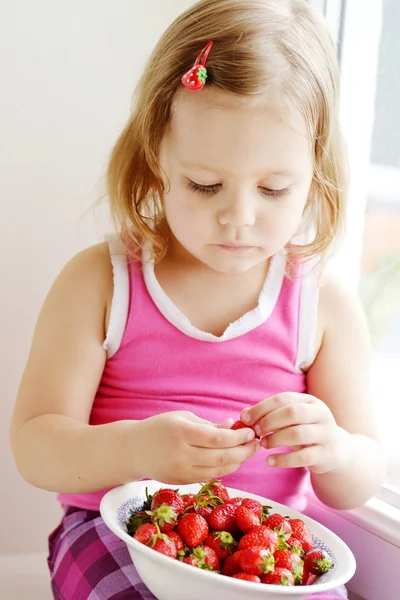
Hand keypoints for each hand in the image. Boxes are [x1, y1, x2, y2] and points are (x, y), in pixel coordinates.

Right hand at [132, 411, 259, 484]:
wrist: (133, 449)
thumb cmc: (160, 428)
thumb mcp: (183, 418)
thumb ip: (209, 425)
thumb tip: (234, 426)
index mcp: (181, 432)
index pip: (218, 438)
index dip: (238, 437)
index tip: (250, 431)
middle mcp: (181, 454)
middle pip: (221, 457)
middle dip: (243, 451)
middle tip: (255, 443)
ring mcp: (181, 471)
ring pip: (219, 471)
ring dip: (238, 462)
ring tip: (247, 452)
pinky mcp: (181, 482)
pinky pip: (209, 477)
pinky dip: (224, 469)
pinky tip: (232, 460)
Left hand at [240, 393, 351, 473]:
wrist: (338, 451)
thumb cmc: (307, 431)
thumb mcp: (291, 420)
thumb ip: (269, 415)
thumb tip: (243, 414)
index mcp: (310, 401)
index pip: (283, 398)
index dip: (262, 407)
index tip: (246, 418)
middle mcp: (321, 414)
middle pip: (292, 413)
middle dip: (269, 421)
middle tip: (256, 431)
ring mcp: (326, 434)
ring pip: (297, 434)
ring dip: (275, 439)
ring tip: (263, 445)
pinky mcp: (327, 455)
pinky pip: (303, 457)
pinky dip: (283, 460)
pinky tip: (270, 461)